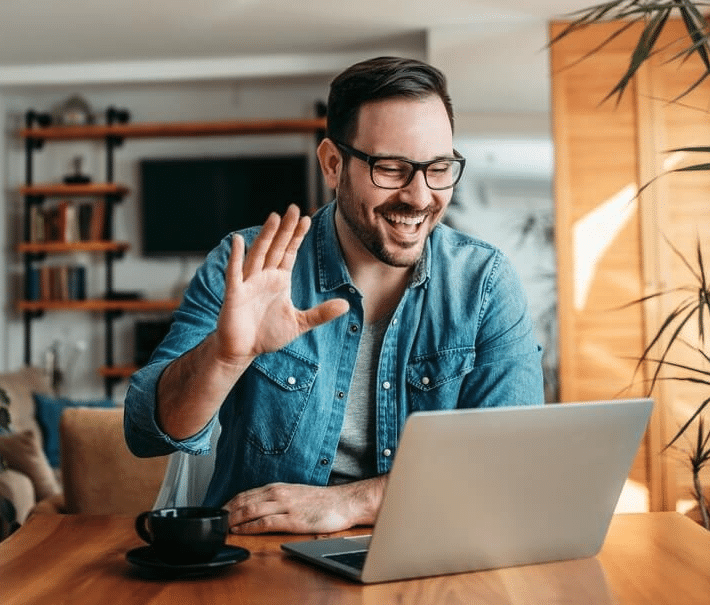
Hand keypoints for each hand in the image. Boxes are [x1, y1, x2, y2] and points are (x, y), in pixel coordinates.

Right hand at [215, 204, 348, 367]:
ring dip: (266, 237)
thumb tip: (346, 305)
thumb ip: (321, 313)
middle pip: (276, 248)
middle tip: (293, 208)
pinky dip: (236, 257)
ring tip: (274, 217)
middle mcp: (264, 277)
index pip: (289, 253)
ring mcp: (248, 283)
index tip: (306, 219)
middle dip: (285, 229)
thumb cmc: (267, 334)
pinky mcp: (235, 294)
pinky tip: (239, 240)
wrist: (242, 351)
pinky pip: (235, 273)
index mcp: (279, 280)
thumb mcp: (299, 323)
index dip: (297, 236)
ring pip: (258, 255)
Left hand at [224, 477, 387, 533]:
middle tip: (213, 521)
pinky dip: (249, 527)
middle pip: (244, 501)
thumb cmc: (321, 500)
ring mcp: (286, 506)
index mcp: (278, 487)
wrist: (344, 502)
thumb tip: (258, 507)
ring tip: (221, 527)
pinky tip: (240, 531)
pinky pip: (266, 522)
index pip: (246, 494)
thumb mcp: (295, 494)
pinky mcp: (293, 520)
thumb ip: (276, 499)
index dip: (229, 503)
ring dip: (233, 519)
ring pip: (251, 510)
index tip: (217, 512)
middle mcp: (279, 494)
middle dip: (226, 512)